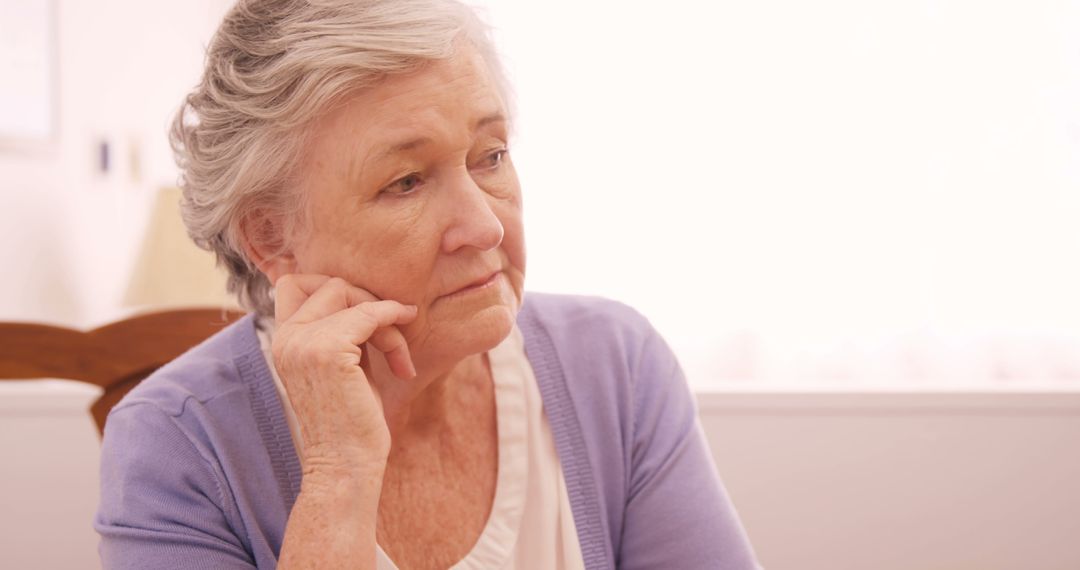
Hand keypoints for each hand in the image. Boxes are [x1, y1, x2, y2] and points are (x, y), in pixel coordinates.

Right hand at [272, 274, 416, 473]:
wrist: (346, 465)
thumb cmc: (352, 420)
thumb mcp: (344, 364)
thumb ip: (345, 330)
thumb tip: (369, 294)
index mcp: (282, 340)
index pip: (296, 283)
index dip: (335, 289)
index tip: (368, 317)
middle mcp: (285, 337)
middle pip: (331, 284)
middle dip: (369, 304)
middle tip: (392, 341)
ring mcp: (302, 342)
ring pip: (352, 295)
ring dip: (386, 322)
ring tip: (399, 360)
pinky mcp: (326, 350)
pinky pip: (369, 314)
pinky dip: (392, 323)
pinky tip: (403, 357)